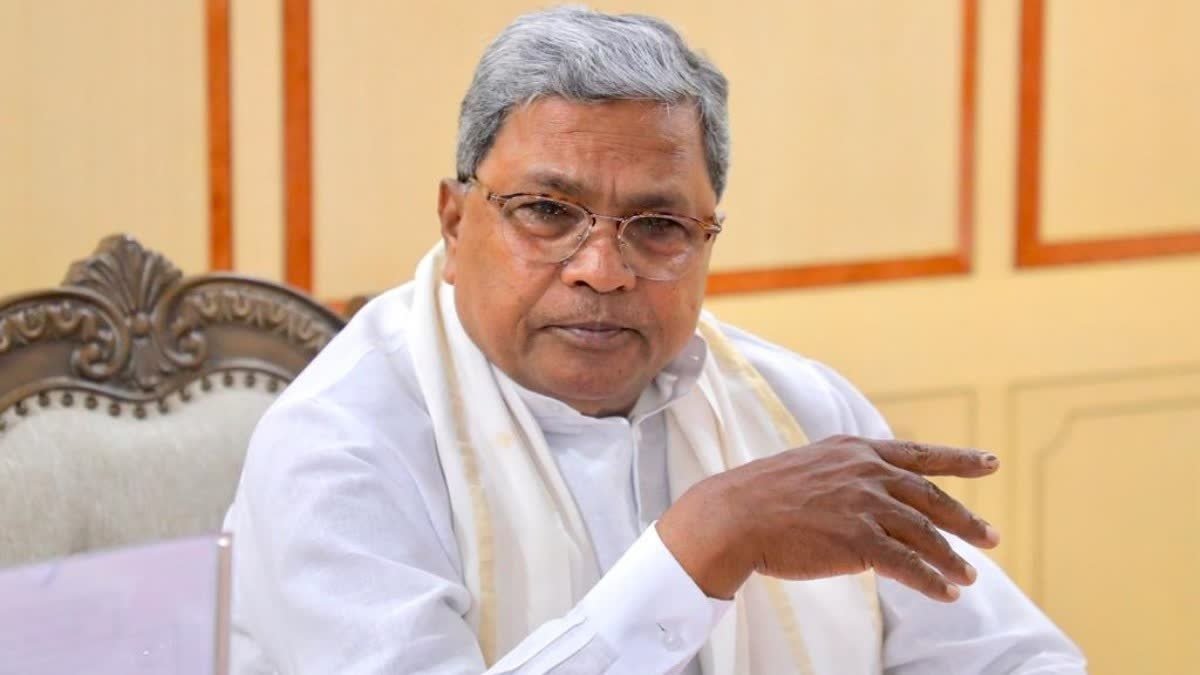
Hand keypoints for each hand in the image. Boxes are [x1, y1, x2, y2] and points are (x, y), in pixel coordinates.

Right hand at [657, 435, 999, 601]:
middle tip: (991, 538)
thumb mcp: (810, 466)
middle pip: (931, 497)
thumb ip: (845, 474)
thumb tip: (868, 494)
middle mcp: (867, 472)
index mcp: (856, 450)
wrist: (733, 516)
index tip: (990, 463)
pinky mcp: (859, 540)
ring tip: (968, 577)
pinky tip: (946, 593)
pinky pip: (909, 565)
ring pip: (925, 535)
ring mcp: (865, 505)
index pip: (919, 455)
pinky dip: (931, 581)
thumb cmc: (762, 496)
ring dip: (951, 559)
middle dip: (964, 520)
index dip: (959, 459)